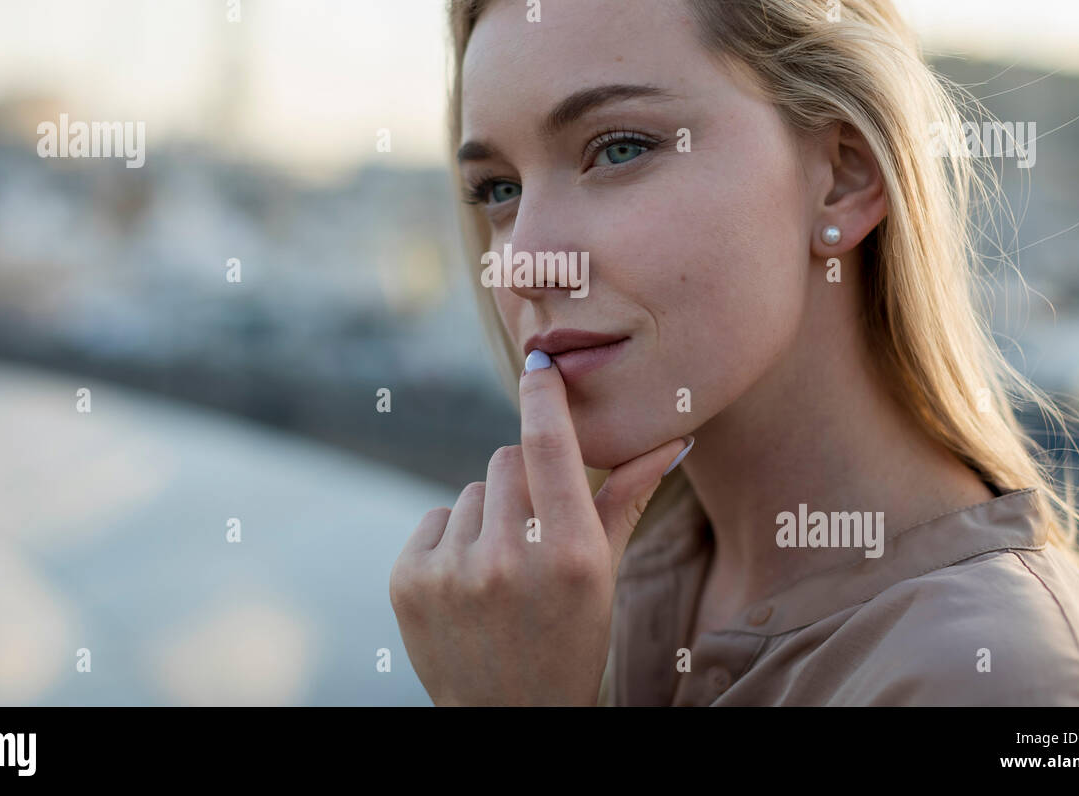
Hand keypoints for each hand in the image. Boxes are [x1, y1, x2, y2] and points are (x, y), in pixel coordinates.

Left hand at [389, 351, 692, 705]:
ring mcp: (452, 572)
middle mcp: (509, 559)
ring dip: (487, 517)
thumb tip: (670, 436)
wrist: (508, 719)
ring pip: (472, 491)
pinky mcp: (408, 581)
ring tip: (502, 573)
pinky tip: (467, 586)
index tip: (540, 359)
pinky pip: (435, 519)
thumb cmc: (570, 638)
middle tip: (535, 536)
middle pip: (507, 459)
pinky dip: (452, 541)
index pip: (551, 444)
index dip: (544, 394)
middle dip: (522, 482)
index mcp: (571, 555)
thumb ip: (626, 499)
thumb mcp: (606, 575)